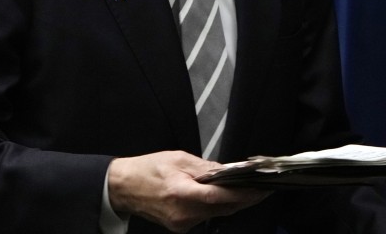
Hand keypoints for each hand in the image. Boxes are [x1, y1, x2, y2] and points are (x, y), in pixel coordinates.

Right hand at [106, 151, 269, 231]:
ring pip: (216, 214)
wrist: (124, 187)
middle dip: (244, 199)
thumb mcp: (178, 159)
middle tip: (260, 188)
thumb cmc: (148, 170)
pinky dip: (216, 207)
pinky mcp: (180, 227)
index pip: (219, 197)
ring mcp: (181, 223)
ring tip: (244, 189)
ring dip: (232, 203)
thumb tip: (227, 171)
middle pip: (222, 209)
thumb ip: (205, 167)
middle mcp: (182, 213)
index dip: (242, 194)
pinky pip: (205, 217)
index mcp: (180, 192)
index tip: (260, 189)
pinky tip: (221, 196)